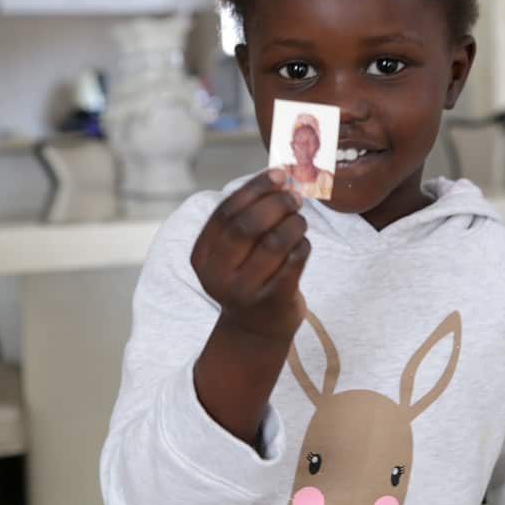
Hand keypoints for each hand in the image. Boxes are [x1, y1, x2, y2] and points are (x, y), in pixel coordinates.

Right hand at [190, 169, 310, 341]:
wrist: (255, 329)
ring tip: (299, 220)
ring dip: (294, 223)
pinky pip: (294, 260)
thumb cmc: (247, 276)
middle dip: (276, 203)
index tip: (278, 174)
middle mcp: (218, 274)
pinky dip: (303, 244)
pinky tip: (301, 243)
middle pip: (248, 225)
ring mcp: (245, 290)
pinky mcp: (273, 300)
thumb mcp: (232, 251)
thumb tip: (279, 177)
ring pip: (275, 241)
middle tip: (294, 197)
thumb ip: (246, 217)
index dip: (254, 189)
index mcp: (202, 255)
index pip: (226, 212)